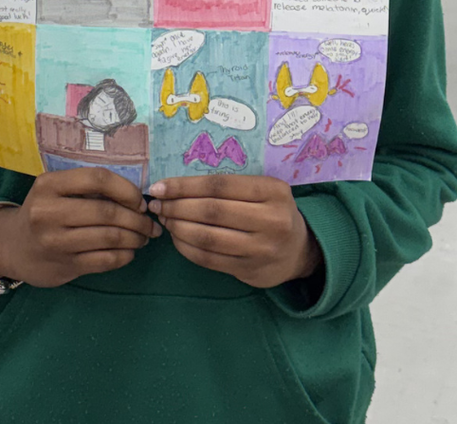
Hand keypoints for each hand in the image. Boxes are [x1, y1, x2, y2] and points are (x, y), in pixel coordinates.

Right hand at [0, 168, 161, 287]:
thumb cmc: (43, 212)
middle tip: (150, 223)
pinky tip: (130, 252)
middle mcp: (49, 212)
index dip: (125, 189)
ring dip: (134, 238)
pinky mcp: (64, 266)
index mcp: (49, 185)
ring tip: (144, 237)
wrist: (13, 247)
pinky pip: (104, 260)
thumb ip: (86, 188)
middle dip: (136, 218)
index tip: (139, 200)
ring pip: (109, 238)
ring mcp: (56, 242)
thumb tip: (136, 196)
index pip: (97, 179)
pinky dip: (124, 256)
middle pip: (106, 212)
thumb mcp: (55, 190)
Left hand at [148, 175, 320, 288]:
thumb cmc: (272, 210)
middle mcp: (271, 220)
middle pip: (212, 211)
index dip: (185, 186)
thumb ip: (227, 188)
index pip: (219, 186)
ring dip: (178, 228)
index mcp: (272, 191)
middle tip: (157, 205)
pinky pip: (210, 259)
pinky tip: (176, 238)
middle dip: (177, 207)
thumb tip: (174, 187)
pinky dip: (187, 248)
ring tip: (164, 220)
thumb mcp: (262, 190)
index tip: (160, 187)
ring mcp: (262, 248)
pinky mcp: (250, 270)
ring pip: (208, 238)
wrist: (299, 250)